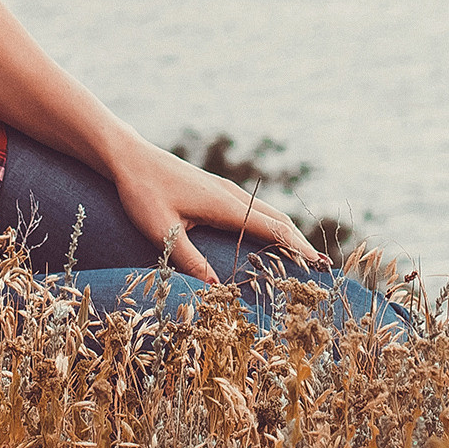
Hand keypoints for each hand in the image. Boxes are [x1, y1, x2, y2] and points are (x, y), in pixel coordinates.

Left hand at [107, 140, 330, 282]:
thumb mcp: (162, 230)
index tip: (318, 266)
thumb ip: (188, 259)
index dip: (297, 248)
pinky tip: (266, 237)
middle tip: (319, 269)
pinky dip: (270, 224)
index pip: (272, 228)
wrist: (130, 158)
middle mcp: (231, 195)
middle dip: (299, 243)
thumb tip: (217, 289)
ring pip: (267, 212)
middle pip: (277, 219)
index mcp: (225, 205)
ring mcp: (224, 190)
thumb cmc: (143, 193)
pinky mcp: (215, 189)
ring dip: (286, 232)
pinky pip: (253, 209)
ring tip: (300, 257)